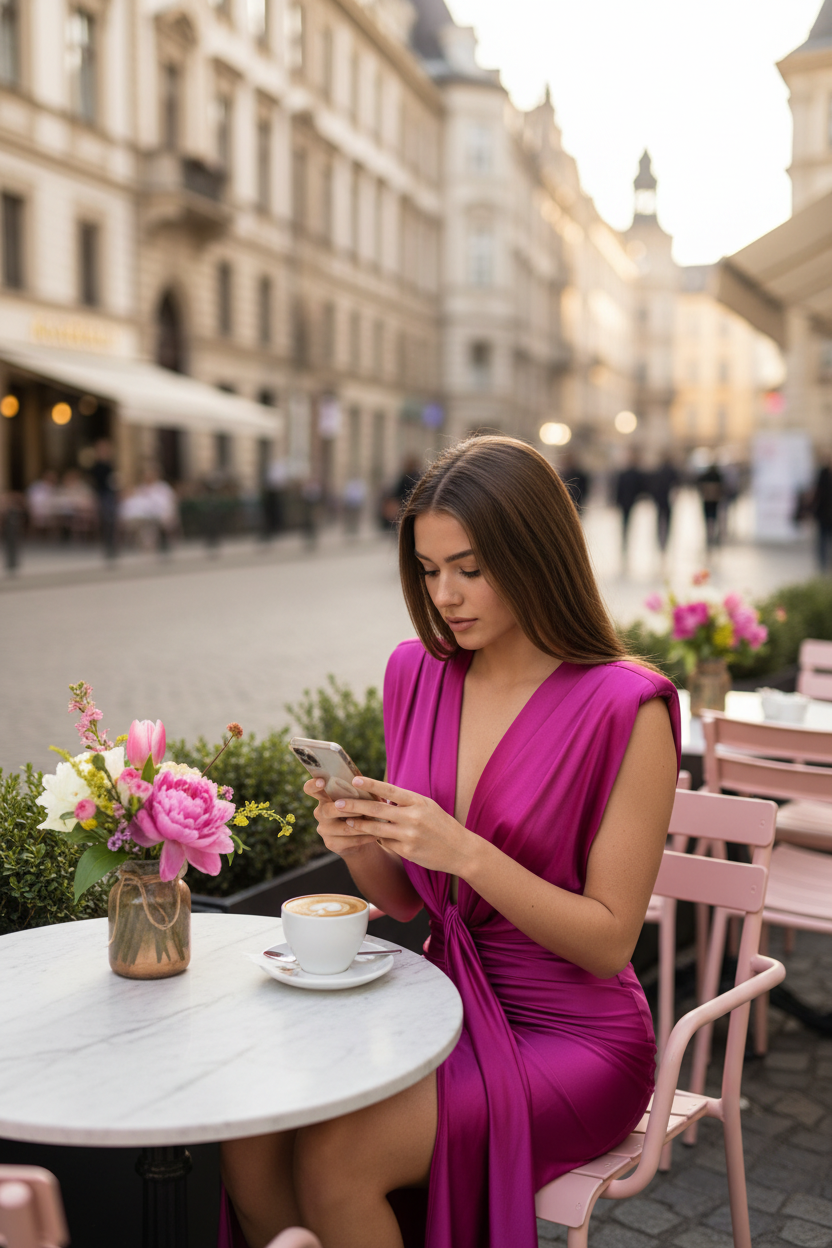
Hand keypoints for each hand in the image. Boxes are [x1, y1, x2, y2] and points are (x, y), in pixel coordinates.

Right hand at [302, 777, 380, 858]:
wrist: (360, 837)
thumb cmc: (360, 811)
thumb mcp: (358, 800)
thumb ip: (357, 792)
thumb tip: (367, 785)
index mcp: (324, 797)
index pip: (310, 789)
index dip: (313, 785)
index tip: (321, 781)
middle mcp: (320, 813)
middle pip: (328, 810)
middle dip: (348, 809)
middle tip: (363, 810)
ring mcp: (324, 829)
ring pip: (344, 827)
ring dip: (362, 825)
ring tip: (378, 823)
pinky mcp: (331, 844)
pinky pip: (350, 840)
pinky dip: (365, 837)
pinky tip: (376, 835)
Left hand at [329, 776, 475, 875]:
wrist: (460, 850)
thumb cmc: (442, 825)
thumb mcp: (427, 807)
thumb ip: (406, 802)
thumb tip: (381, 796)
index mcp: (418, 802)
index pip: (390, 790)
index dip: (371, 785)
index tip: (354, 781)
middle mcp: (413, 817)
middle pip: (378, 810)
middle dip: (355, 806)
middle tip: (337, 803)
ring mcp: (409, 835)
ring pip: (377, 828)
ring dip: (359, 824)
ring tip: (345, 820)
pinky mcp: (407, 850)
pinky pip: (385, 842)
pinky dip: (376, 837)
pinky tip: (367, 835)